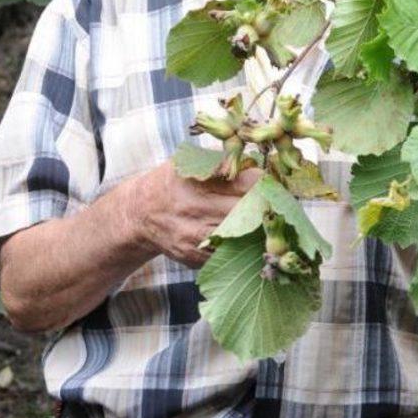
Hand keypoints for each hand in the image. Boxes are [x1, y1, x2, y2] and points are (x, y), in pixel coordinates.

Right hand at [132, 159, 261, 267]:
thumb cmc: (174, 181)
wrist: (139, 213)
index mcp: (199, 178)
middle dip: (267, 208)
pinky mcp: (194, 256)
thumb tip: (260, 164)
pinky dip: (242, 247)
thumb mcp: (191, 161)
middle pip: (248, 211)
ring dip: (258, 230)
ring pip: (241, 236)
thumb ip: (223, 162)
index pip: (247, 183)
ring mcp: (194, 235)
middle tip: (278, 205)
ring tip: (268, 223)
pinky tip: (249, 240)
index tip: (273, 184)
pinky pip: (227, 253)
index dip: (266, 183)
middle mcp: (195, 207)